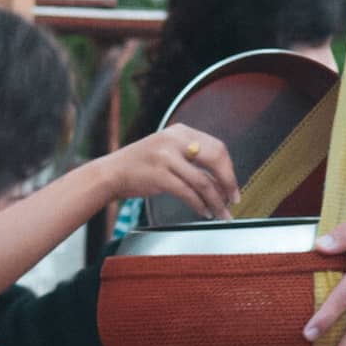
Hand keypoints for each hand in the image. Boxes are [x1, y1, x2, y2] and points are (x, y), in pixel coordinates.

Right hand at [105, 125, 238, 219]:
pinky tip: (204, 212)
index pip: (217, 147)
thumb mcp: (169, 151)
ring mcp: (166, 157)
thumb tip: (222, 180)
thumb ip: (193, 159)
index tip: (233, 187)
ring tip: (221, 213)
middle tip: (232, 200)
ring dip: (215, 200)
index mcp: (181, 132)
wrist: (112, 172)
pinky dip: (199, 205)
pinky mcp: (159, 176)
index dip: (230, 170)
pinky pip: (188, 193)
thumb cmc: (143, 165)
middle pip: (215, 159)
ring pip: (203, 181)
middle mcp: (175, 140)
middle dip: (228, 183)